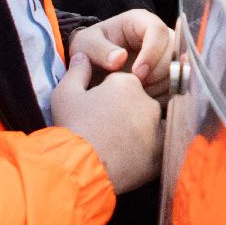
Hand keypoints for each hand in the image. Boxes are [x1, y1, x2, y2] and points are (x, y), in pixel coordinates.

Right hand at [51, 53, 162, 193]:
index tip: (97, 112)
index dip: (109, 98)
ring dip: (139, 132)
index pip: (123, 85)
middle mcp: (147, 101)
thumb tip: (82, 57)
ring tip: (119, 147)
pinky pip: (158, 147)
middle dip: (126, 114)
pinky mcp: (160, 152)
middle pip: (139, 103)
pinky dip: (148, 150)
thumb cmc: (72, 127)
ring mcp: (157, 128)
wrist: (80, 167)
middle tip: (107, 131)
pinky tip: (132, 158)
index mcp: (127, 83)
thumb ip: (77, 71)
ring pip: (151, 125)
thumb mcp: (65, 94)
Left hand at [69, 10, 175, 97]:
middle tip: (137, 86)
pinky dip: (162, 94)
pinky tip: (143, 99)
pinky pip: (175, 84)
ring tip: (137, 93)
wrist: (90, 68)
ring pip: (176, 68)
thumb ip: (100, 50)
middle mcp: (157, 35)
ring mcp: (165, 53)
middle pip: (172, 50)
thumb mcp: (86, 45)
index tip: (137, 73)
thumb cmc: (88, 50)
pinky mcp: (167, 72)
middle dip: (157, 71)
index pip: (157, 31)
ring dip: (160, 84)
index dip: (151, 52)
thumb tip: (120, 58)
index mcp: (139, 21)